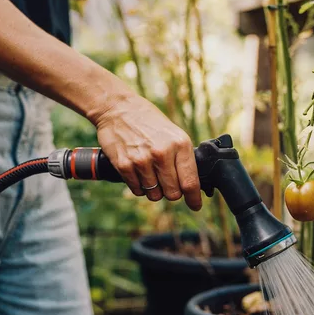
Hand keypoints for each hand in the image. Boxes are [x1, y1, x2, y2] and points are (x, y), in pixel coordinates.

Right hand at [93, 95, 202, 210]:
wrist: (118, 108)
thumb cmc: (149, 122)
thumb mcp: (174, 134)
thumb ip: (183, 158)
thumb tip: (191, 185)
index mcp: (180, 145)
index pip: (190, 182)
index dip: (194, 199)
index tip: (195, 205)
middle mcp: (162, 153)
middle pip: (172, 193)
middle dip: (171, 192)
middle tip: (167, 183)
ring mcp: (142, 160)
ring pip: (154, 195)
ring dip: (153, 190)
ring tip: (150, 173)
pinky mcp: (125, 165)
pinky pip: (137, 190)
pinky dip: (139, 186)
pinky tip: (138, 172)